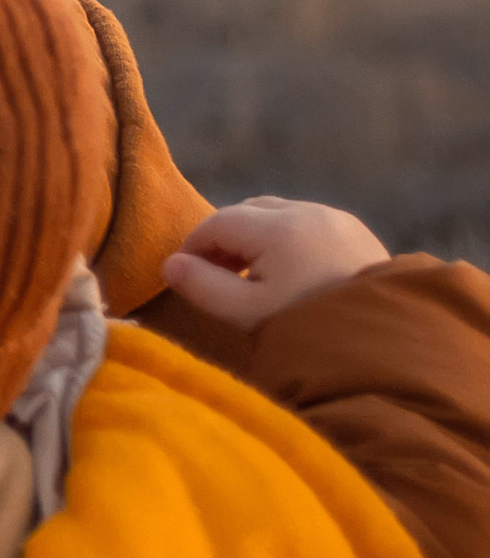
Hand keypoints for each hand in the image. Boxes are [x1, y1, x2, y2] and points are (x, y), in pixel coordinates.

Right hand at [161, 195, 388, 328]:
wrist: (387, 346)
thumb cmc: (309, 331)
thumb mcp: (248, 315)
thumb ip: (203, 287)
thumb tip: (170, 265)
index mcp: (277, 226)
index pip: (217, 222)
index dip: (193, 246)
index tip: (184, 275)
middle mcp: (307, 212)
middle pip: (249, 212)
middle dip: (225, 238)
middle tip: (216, 276)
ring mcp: (337, 220)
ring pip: (281, 216)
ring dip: (258, 238)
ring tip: (252, 276)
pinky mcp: (358, 235)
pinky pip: (310, 226)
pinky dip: (290, 242)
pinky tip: (291, 275)